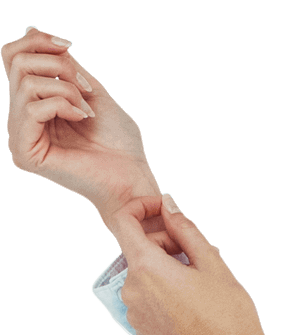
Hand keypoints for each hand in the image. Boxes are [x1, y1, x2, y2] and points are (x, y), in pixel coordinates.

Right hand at [3, 26, 180, 253]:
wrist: (135, 177)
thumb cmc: (120, 143)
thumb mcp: (90, 90)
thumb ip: (61, 64)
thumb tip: (30, 29)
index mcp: (34, 104)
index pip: (13, 57)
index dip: (38, 41)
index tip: (70, 46)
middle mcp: (22, 119)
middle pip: (15, 62)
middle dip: (57, 65)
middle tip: (86, 89)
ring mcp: (21, 136)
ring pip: (26, 82)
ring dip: (66, 88)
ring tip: (87, 110)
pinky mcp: (25, 152)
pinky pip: (33, 107)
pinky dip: (63, 105)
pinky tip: (82, 119)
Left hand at [112, 193, 272, 334]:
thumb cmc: (229, 313)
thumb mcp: (213, 263)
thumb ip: (185, 229)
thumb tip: (168, 203)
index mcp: (147, 267)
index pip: (124, 222)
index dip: (142, 207)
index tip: (164, 211)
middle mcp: (132, 289)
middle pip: (139, 251)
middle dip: (166, 246)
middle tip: (201, 256)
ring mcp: (135, 313)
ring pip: (145, 276)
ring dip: (167, 271)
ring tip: (200, 283)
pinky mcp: (143, 331)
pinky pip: (147, 300)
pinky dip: (164, 294)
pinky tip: (191, 303)